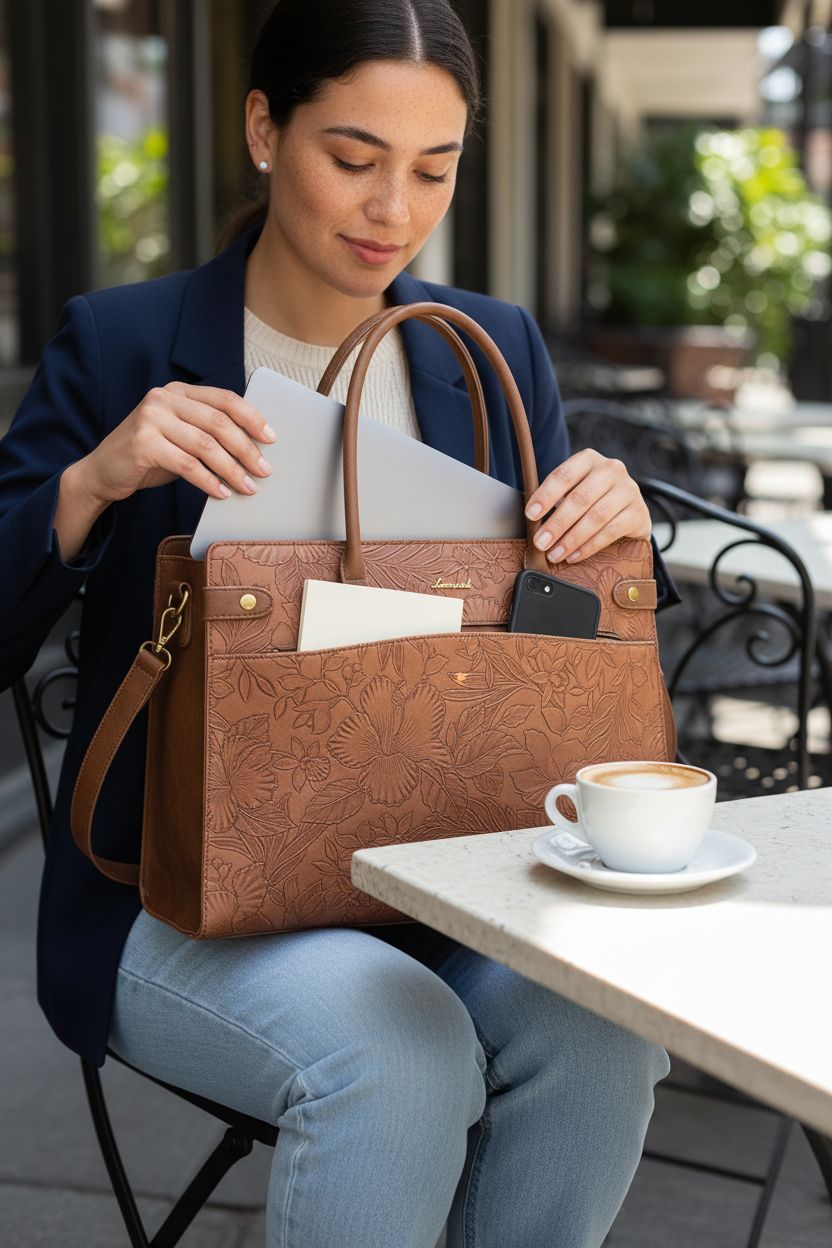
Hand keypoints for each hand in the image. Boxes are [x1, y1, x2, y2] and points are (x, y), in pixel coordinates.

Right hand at [82, 382, 275, 504]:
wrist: (102, 472)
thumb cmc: (149, 455)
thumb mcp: (179, 436)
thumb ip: (207, 433)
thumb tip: (254, 449)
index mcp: (177, 392)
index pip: (223, 398)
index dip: (251, 417)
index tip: (271, 438)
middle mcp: (163, 399)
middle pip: (218, 422)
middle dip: (247, 448)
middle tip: (265, 470)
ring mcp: (150, 419)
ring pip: (205, 445)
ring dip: (232, 469)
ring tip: (248, 487)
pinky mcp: (142, 444)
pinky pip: (187, 465)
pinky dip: (209, 481)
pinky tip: (222, 493)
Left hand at [524, 449, 650, 564]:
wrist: (629, 512)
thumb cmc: (592, 501)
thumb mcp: (574, 491)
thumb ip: (555, 500)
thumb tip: (532, 522)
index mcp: (589, 459)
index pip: (564, 475)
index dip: (546, 495)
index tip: (530, 515)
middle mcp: (611, 469)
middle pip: (580, 498)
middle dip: (557, 523)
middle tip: (541, 542)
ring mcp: (628, 490)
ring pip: (596, 516)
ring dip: (571, 539)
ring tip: (555, 554)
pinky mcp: (639, 512)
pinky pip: (610, 531)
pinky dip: (589, 546)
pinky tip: (573, 556)